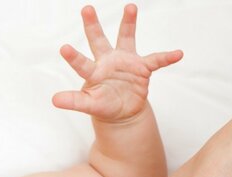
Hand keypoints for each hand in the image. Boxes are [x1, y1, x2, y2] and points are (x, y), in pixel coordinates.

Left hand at [52, 4, 181, 122]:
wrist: (122, 111)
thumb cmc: (103, 105)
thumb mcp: (89, 104)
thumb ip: (74, 101)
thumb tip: (54, 100)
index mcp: (93, 72)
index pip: (81, 64)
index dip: (73, 57)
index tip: (63, 48)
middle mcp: (107, 61)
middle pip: (98, 40)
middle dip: (92, 25)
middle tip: (85, 9)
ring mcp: (125, 62)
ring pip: (126, 38)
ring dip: (128, 23)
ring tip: (130, 7)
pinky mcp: (142, 68)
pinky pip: (156, 60)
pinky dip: (167, 57)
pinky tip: (177, 54)